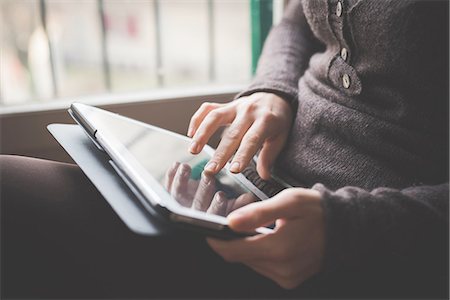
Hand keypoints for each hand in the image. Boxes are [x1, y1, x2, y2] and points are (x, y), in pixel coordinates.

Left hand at [164, 162, 256, 215]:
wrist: (205, 205)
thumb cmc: (221, 207)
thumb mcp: (232, 207)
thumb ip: (241, 204)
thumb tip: (249, 198)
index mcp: (211, 221)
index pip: (213, 217)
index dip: (216, 208)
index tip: (221, 196)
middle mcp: (195, 215)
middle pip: (197, 206)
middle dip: (202, 190)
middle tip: (208, 176)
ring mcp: (181, 206)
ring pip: (178, 197)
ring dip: (181, 181)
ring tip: (186, 168)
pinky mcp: (171, 197)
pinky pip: (168, 188)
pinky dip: (171, 176)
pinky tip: (176, 165)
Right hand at [187, 92, 292, 179]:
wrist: (274, 95)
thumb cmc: (278, 120)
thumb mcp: (281, 137)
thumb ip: (270, 155)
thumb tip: (264, 176)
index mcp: (266, 120)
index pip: (252, 139)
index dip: (242, 155)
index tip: (234, 170)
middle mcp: (248, 111)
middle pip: (232, 133)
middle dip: (220, 153)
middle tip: (211, 170)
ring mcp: (235, 106)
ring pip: (215, 117)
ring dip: (202, 134)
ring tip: (193, 150)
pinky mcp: (225, 105)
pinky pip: (208, 109)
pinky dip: (197, 120)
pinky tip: (191, 134)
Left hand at [207, 188, 324, 288]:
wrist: (345, 228)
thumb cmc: (316, 211)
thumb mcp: (288, 203)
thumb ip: (258, 213)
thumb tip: (230, 222)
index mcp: (279, 249)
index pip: (233, 252)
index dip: (216, 241)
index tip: (208, 230)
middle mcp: (281, 269)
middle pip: (240, 257)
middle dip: (233, 239)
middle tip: (239, 219)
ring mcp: (286, 278)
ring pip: (250, 263)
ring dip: (247, 246)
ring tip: (259, 227)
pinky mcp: (289, 281)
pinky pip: (263, 267)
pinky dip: (259, 253)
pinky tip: (269, 238)